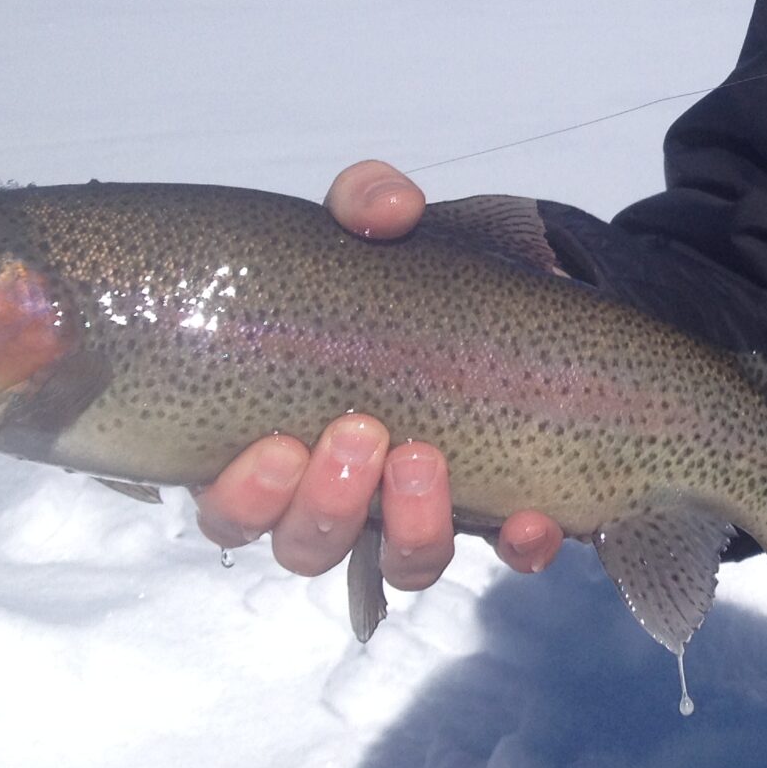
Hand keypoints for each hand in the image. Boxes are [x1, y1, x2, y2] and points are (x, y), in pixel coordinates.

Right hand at [188, 161, 566, 582]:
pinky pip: (506, 554)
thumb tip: (386, 209)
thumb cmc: (407, 278)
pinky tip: (533, 518)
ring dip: (409, 526)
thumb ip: (366, 203)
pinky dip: (519, 544)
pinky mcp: (500, 516)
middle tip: (362, 433)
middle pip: (306, 545)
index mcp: (280, 443)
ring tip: (424, 458)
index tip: (276, 448)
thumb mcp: (378, 231)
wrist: (509, 301)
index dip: (245, 498)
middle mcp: (342, 496)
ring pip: (399, 563)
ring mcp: (421, 514)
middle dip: (326, 503)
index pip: (233, 507)